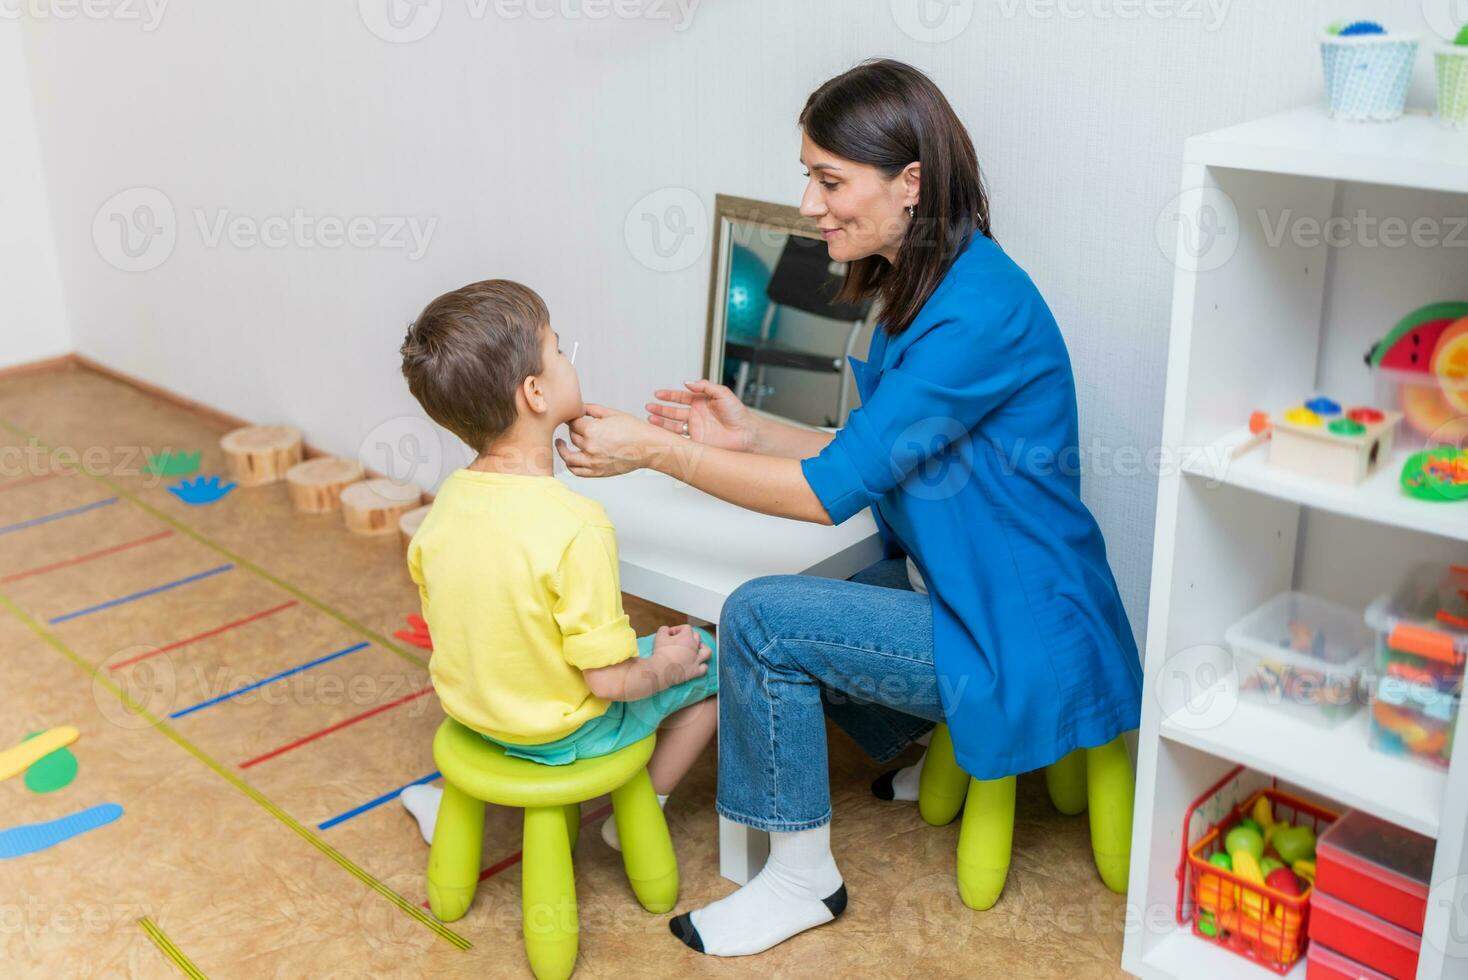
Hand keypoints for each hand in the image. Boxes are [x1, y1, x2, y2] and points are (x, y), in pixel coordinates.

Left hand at [556, 404, 673, 477]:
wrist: (648, 448)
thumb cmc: (635, 431)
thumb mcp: (612, 413)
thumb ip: (592, 409)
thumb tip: (580, 408)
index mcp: (592, 430)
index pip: (573, 423)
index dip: (572, 418)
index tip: (573, 417)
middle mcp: (590, 447)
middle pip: (572, 437)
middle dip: (572, 430)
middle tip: (575, 427)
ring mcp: (593, 461)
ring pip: (569, 457)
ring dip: (563, 449)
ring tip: (560, 444)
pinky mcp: (598, 472)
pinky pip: (577, 471)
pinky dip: (571, 465)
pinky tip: (570, 459)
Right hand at [646, 380, 758, 452]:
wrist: (746, 433)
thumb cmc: (738, 414)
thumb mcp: (722, 393)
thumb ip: (705, 386)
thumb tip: (688, 383)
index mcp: (702, 402)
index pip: (681, 398)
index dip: (668, 396)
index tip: (657, 394)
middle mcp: (697, 415)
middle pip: (674, 411)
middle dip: (660, 409)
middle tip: (649, 407)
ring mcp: (696, 428)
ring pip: (674, 425)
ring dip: (661, 422)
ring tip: (650, 419)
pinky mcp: (697, 441)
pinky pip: (680, 438)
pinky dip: (669, 436)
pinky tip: (661, 433)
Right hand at [650, 625, 711, 686]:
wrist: (661, 669)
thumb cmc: (661, 653)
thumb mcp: (659, 636)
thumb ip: (664, 629)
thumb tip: (666, 630)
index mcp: (687, 637)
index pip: (686, 628)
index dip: (678, 629)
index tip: (671, 634)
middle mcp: (694, 647)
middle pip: (697, 637)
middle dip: (689, 637)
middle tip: (681, 641)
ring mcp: (696, 659)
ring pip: (706, 651)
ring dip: (703, 649)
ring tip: (697, 650)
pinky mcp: (695, 671)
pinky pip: (704, 668)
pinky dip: (702, 666)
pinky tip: (698, 665)